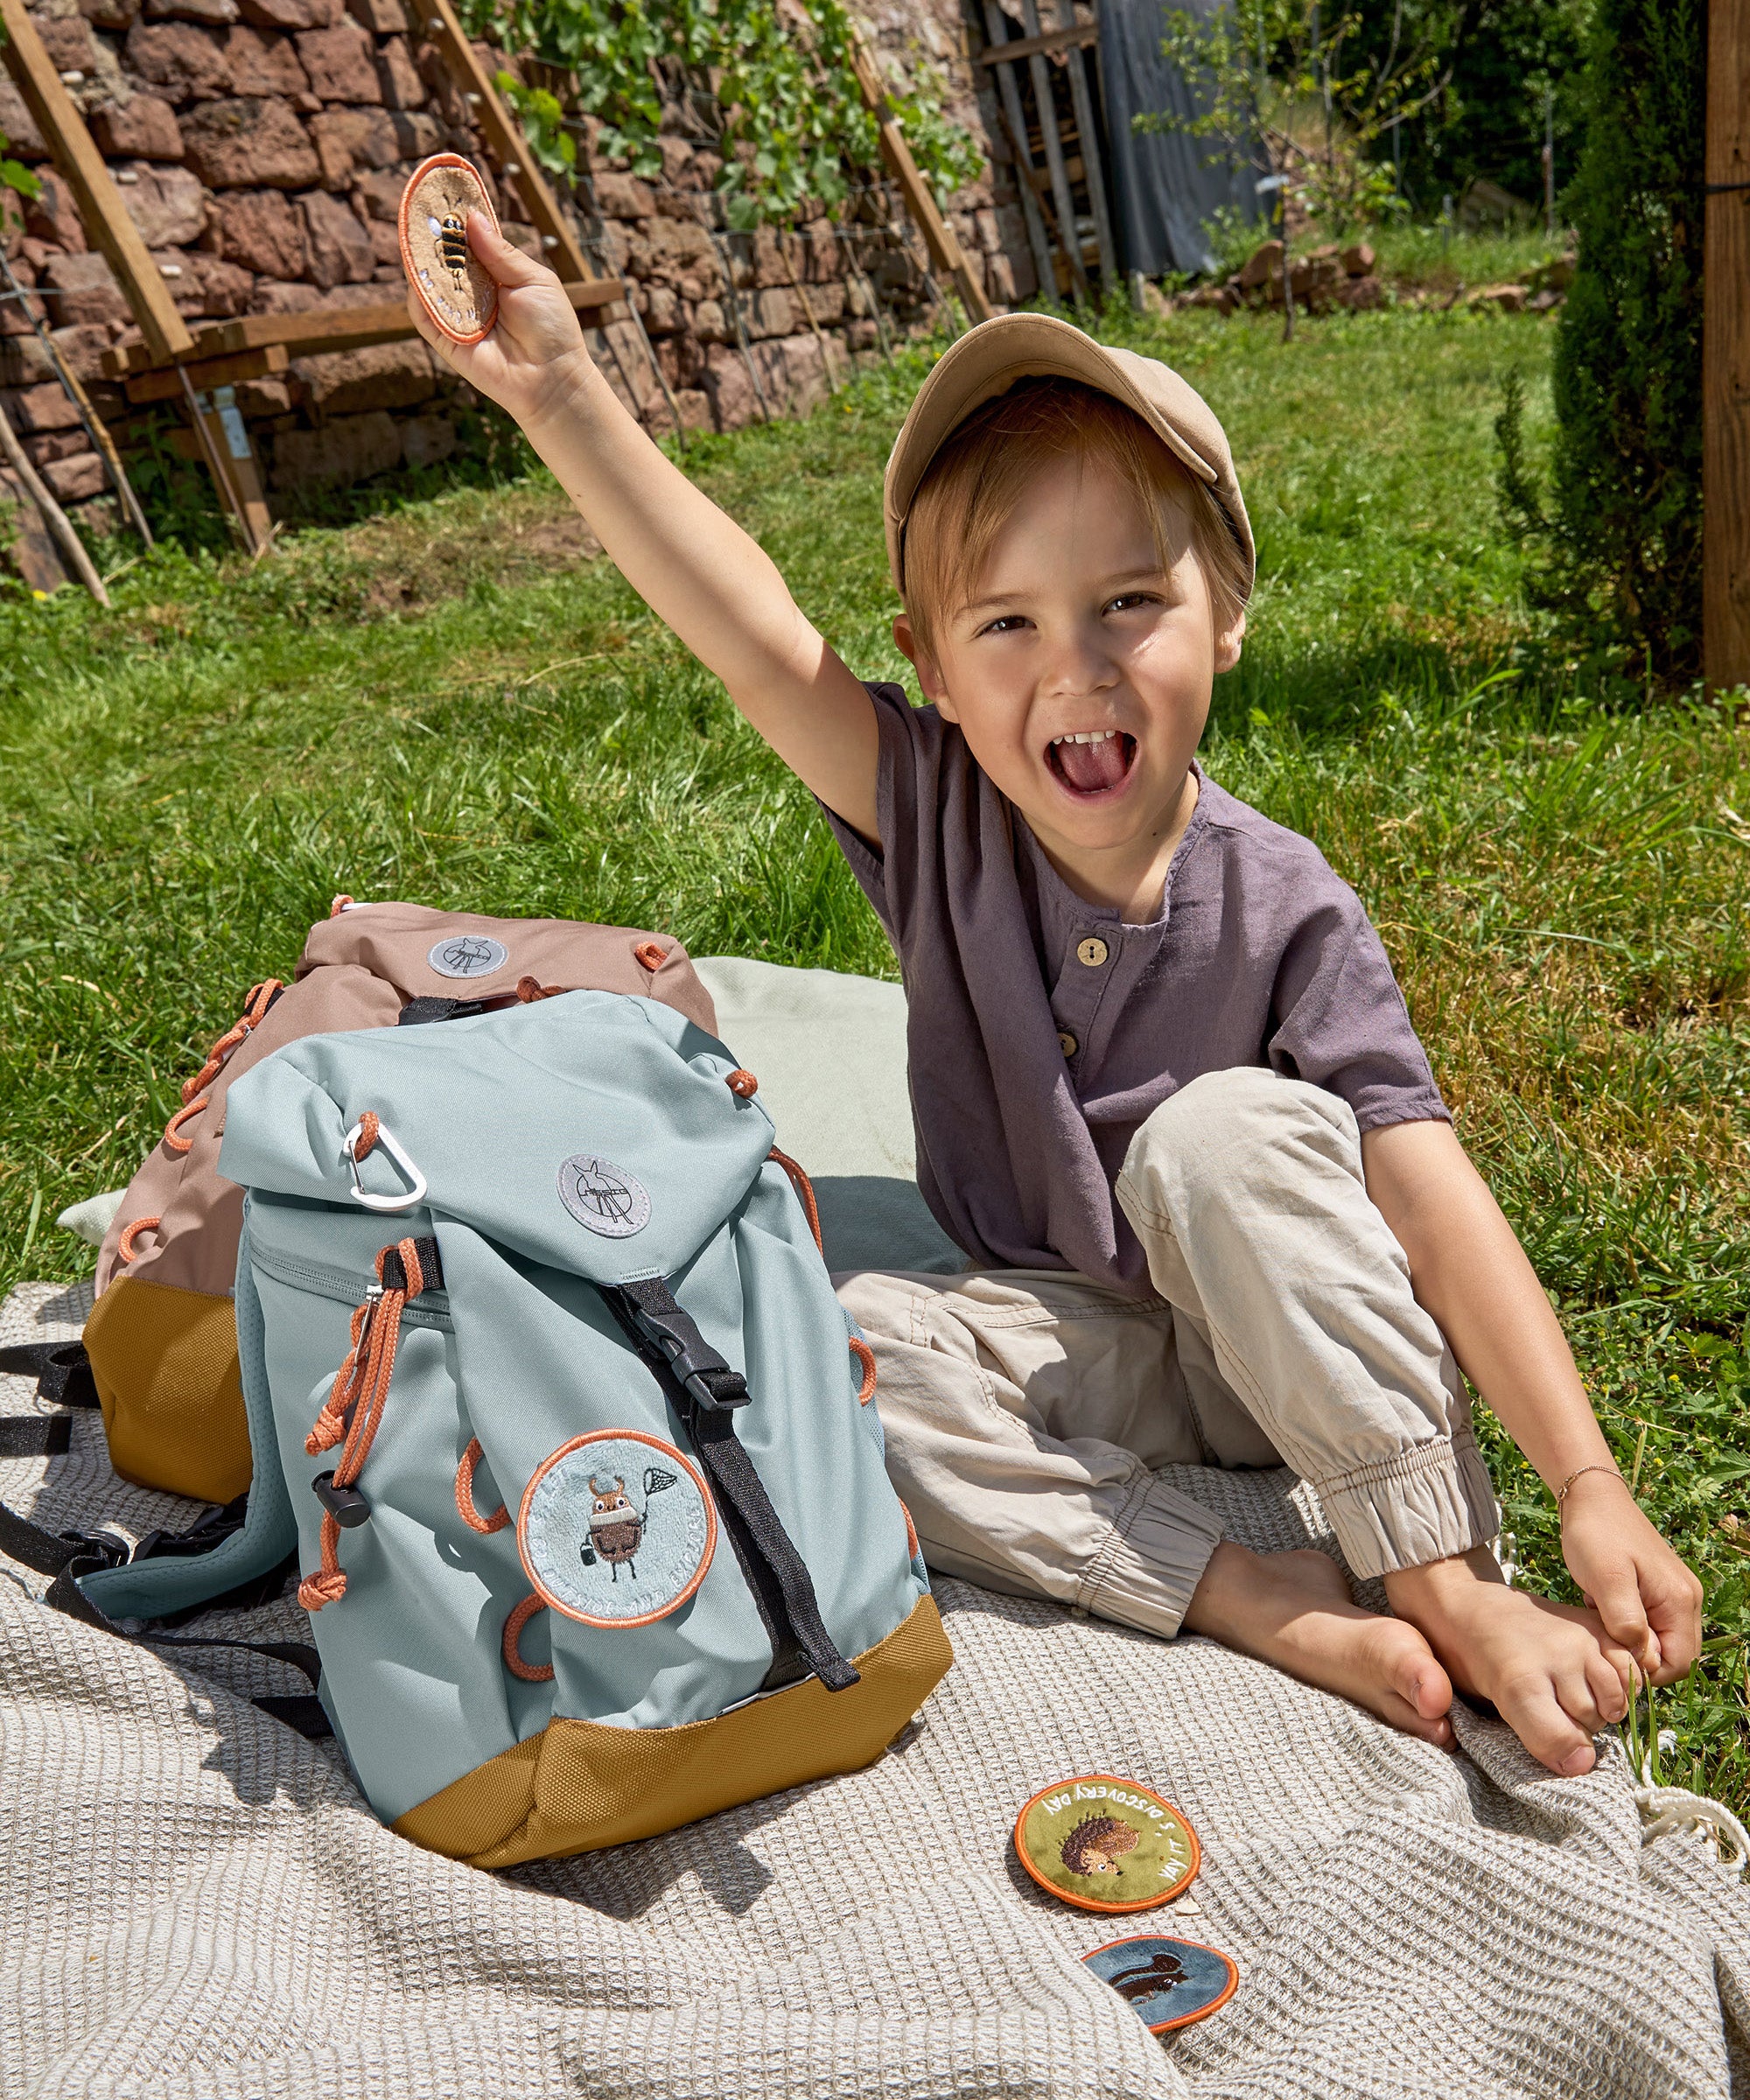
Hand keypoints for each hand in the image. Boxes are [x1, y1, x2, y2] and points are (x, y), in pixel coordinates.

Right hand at [404, 210, 594, 431]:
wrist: (553, 378)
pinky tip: (419, 275)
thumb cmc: (551, 328)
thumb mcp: (532, 279)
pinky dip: (419, 295)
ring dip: (420, 259)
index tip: (440, 192)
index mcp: (494, 274)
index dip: (454, 219)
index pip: (467, 241)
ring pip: (429, 282)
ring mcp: (457, 314)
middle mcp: (472, 291)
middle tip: (418, 206)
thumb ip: (500, 252)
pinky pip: (424, 314)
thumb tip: (470, 217)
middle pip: (443, 258)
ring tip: (413, 233)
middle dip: (430, 234)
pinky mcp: (446, 340)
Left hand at [1385, 1547, 1636, 1774]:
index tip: (1561, 1757)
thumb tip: (1583, 1765)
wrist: (1469, 1606)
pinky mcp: (1593, 1625)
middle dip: (1576, 1729)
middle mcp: (1555, 1655)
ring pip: (1613, 1700)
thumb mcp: (1485, 1704)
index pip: (1561, 1740)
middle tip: (1551, 1711)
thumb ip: (1534, 1735)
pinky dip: (1621, 1684)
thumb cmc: (1470, 1661)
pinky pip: (1629, 1670)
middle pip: (1590, 1724)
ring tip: (1572, 1697)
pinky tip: (1597, 1683)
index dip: (1563, 1756)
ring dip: (1599, 1708)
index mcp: (1518, 1679)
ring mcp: (1578, 1638)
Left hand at [1559, 1470, 1702, 1684]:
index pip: (1679, 1663)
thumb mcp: (1606, 1579)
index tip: (1612, 1656)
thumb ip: (1627, 1622)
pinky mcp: (1658, 1589)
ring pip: (1659, 1640)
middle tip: (1603, 1635)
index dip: (1646, 1671)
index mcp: (1681, 1602)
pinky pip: (1650, 1623)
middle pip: (1672, 1655)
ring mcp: (1674, 1594)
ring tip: (1601, 1616)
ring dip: (1629, 1639)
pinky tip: (1602, 1606)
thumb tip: (1642, 1659)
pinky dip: (1626, 1624)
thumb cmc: (1596, 1535)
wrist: (1590, 1497)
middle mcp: (1687, 1601)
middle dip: (1637, 1656)